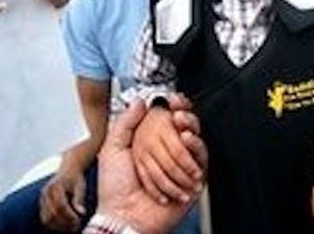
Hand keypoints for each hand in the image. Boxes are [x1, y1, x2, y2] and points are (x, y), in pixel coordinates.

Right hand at [39, 165, 86, 231]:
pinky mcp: (41, 204)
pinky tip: (63, 226)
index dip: (70, 215)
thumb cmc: (76, 178)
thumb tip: (82, 213)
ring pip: (46, 218)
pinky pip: (44, 218)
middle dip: (64, 223)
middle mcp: (46, 192)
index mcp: (56, 186)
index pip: (61, 205)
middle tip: (76, 227)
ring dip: (58, 226)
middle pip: (53, 213)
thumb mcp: (80, 186)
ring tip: (71, 228)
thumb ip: (79, 199)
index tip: (79, 220)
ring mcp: (42, 198)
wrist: (68, 169)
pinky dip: (53, 224)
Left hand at [96, 99, 206, 233]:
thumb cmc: (115, 188)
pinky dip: (196, 146)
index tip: (172, 99)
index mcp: (149, 143)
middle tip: (177, 112)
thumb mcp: (111, 149)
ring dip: (190, 128)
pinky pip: (202, 157)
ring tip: (181, 124)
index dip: (172, 107)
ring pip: (195, 137)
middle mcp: (167, 152)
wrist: (124, 214)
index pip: (166, 119)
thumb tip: (140, 101)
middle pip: (185, 125)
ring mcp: (181, 164)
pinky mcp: (194, 177)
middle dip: (184, 114)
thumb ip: (125, 122)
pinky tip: (187, 139)